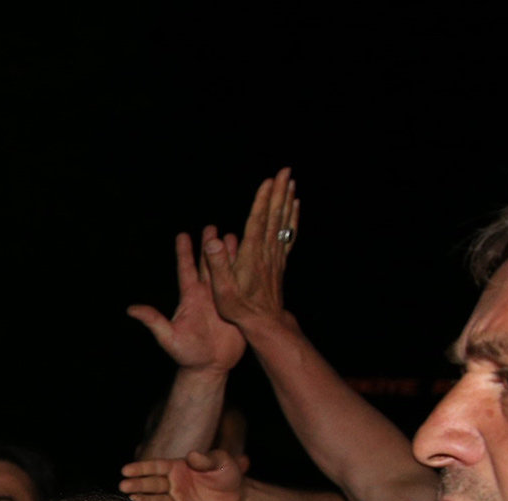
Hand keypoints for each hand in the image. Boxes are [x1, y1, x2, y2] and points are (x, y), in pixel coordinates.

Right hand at [119, 450, 249, 500]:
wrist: (239, 496)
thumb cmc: (227, 474)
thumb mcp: (222, 461)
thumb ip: (207, 459)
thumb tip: (192, 455)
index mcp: (177, 468)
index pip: (155, 467)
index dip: (141, 468)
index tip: (125, 470)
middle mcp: (174, 485)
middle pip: (152, 484)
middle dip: (137, 485)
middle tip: (123, 486)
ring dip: (147, 500)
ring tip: (134, 499)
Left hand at [126, 232, 245, 372]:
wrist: (209, 366)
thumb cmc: (186, 354)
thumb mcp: (167, 337)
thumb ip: (153, 320)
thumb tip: (130, 309)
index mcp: (189, 298)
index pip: (185, 270)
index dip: (184, 252)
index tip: (183, 234)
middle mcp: (206, 294)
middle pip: (207, 265)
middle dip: (209, 245)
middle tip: (211, 226)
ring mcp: (222, 298)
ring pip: (225, 270)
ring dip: (228, 253)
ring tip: (232, 234)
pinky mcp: (237, 306)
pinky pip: (242, 285)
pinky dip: (245, 270)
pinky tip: (251, 257)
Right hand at [204, 167, 299, 329]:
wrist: (264, 323)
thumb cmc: (239, 309)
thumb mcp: (222, 290)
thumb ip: (218, 264)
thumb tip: (213, 240)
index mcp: (251, 255)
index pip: (258, 221)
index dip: (263, 200)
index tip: (269, 181)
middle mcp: (266, 252)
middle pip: (275, 216)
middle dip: (279, 192)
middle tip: (285, 171)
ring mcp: (275, 256)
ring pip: (283, 222)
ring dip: (288, 200)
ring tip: (291, 181)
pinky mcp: (279, 262)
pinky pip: (288, 234)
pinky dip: (292, 218)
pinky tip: (295, 207)